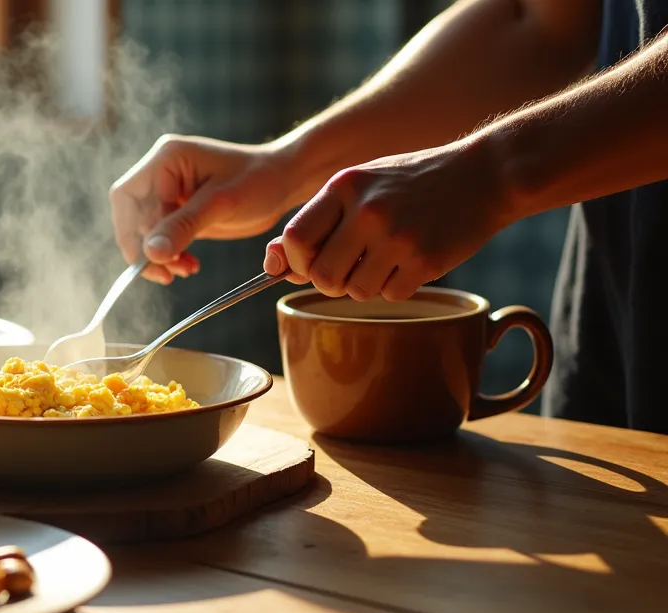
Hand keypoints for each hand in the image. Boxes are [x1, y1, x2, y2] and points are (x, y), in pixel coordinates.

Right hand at [110, 134, 297, 283]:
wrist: (283, 181)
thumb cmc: (258, 181)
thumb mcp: (221, 204)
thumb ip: (183, 226)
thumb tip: (151, 253)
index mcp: (165, 158)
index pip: (129, 197)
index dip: (137, 230)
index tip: (158, 257)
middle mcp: (160, 173)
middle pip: (129, 215)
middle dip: (144, 247)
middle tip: (166, 272)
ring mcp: (167, 192)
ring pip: (141, 229)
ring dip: (156, 255)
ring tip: (182, 270)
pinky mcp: (178, 211)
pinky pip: (159, 237)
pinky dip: (168, 255)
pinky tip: (188, 266)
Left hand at [263, 139, 512, 299]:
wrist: (485, 174)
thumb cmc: (411, 183)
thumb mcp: (361, 185)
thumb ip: (318, 220)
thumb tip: (272, 263)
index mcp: (344, 186)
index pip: (295, 239)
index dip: (295, 261)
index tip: (308, 263)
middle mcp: (367, 211)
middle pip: (321, 276)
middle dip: (330, 281)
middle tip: (350, 267)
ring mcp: (397, 237)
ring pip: (354, 292)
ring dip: (364, 286)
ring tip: (385, 259)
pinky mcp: (426, 260)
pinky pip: (389, 295)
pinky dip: (395, 287)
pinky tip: (411, 261)